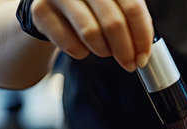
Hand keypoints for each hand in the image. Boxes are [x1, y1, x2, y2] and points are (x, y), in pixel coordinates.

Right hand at [18, 0, 152, 70]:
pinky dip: (82, 53)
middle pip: (114, 23)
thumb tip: (145, 50)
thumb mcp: (116, 5)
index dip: (142, 38)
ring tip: (105, 51)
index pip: (134, 9)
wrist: (53, 4)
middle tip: (130, 64)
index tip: (143, 57)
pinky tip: (83, 46)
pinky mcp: (41, 10)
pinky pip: (70, 45)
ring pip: (91, 34)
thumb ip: (133, 20)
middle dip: (125, 51)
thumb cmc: (93, 7)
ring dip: (104, 51)